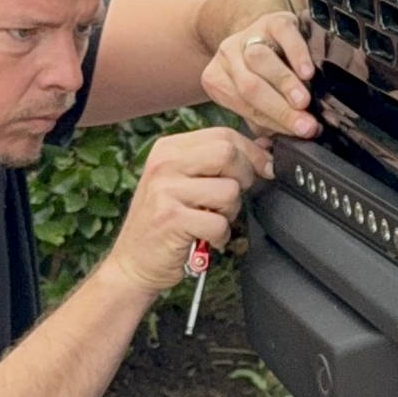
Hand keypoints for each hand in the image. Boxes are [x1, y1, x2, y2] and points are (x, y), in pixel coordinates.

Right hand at [103, 126, 274, 295]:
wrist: (132, 261)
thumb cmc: (165, 222)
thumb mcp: (183, 182)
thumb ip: (215, 164)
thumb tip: (265, 149)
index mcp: (168, 149)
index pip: (224, 135)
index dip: (252, 153)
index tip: (264, 169)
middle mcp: (164, 164)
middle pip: (227, 153)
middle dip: (243, 178)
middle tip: (229, 199)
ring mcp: (165, 190)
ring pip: (229, 190)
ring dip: (230, 212)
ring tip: (210, 220)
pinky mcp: (171, 219)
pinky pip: (219, 223)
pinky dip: (220, 236)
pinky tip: (205, 238)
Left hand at [200, 7, 317, 141]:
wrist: (267, 32)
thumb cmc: (264, 76)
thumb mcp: (256, 101)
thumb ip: (265, 123)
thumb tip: (276, 152)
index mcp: (217, 80)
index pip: (243, 106)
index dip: (273, 123)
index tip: (300, 135)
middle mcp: (227, 56)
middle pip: (250, 87)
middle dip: (280, 109)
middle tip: (306, 125)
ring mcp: (248, 35)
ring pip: (260, 61)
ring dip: (284, 84)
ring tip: (304, 101)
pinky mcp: (272, 20)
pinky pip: (283, 35)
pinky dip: (297, 55)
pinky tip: (308, 72)